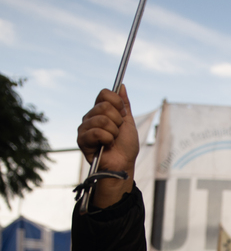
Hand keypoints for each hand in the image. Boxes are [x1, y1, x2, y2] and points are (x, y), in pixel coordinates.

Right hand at [77, 86, 138, 207]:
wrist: (123, 164)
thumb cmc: (126, 146)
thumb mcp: (128, 122)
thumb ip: (124, 104)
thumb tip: (121, 86)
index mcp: (100, 111)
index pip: (104, 94)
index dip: (116, 103)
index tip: (123, 115)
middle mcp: (90, 117)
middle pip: (104, 106)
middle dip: (117, 120)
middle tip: (118, 131)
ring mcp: (84, 128)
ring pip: (101, 119)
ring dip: (113, 132)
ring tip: (113, 140)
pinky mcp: (81, 140)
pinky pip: (96, 132)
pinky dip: (107, 139)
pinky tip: (106, 145)